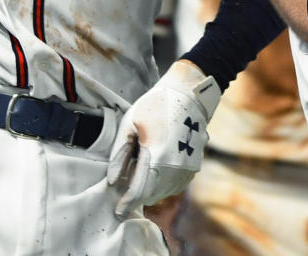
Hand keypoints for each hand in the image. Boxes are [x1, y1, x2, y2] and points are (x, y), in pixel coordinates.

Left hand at [106, 60, 220, 219]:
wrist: (188, 96)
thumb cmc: (155, 106)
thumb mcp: (130, 124)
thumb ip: (120, 154)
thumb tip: (113, 181)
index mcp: (156, 154)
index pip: (139, 190)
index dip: (127, 204)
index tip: (117, 212)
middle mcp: (175, 166)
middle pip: (151, 195)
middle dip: (136, 197)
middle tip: (123, 193)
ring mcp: (187, 169)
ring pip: (163, 193)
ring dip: (149, 192)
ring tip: (139, 177)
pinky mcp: (194, 168)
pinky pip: (175, 186)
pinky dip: (162, 186)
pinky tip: (154, 173)